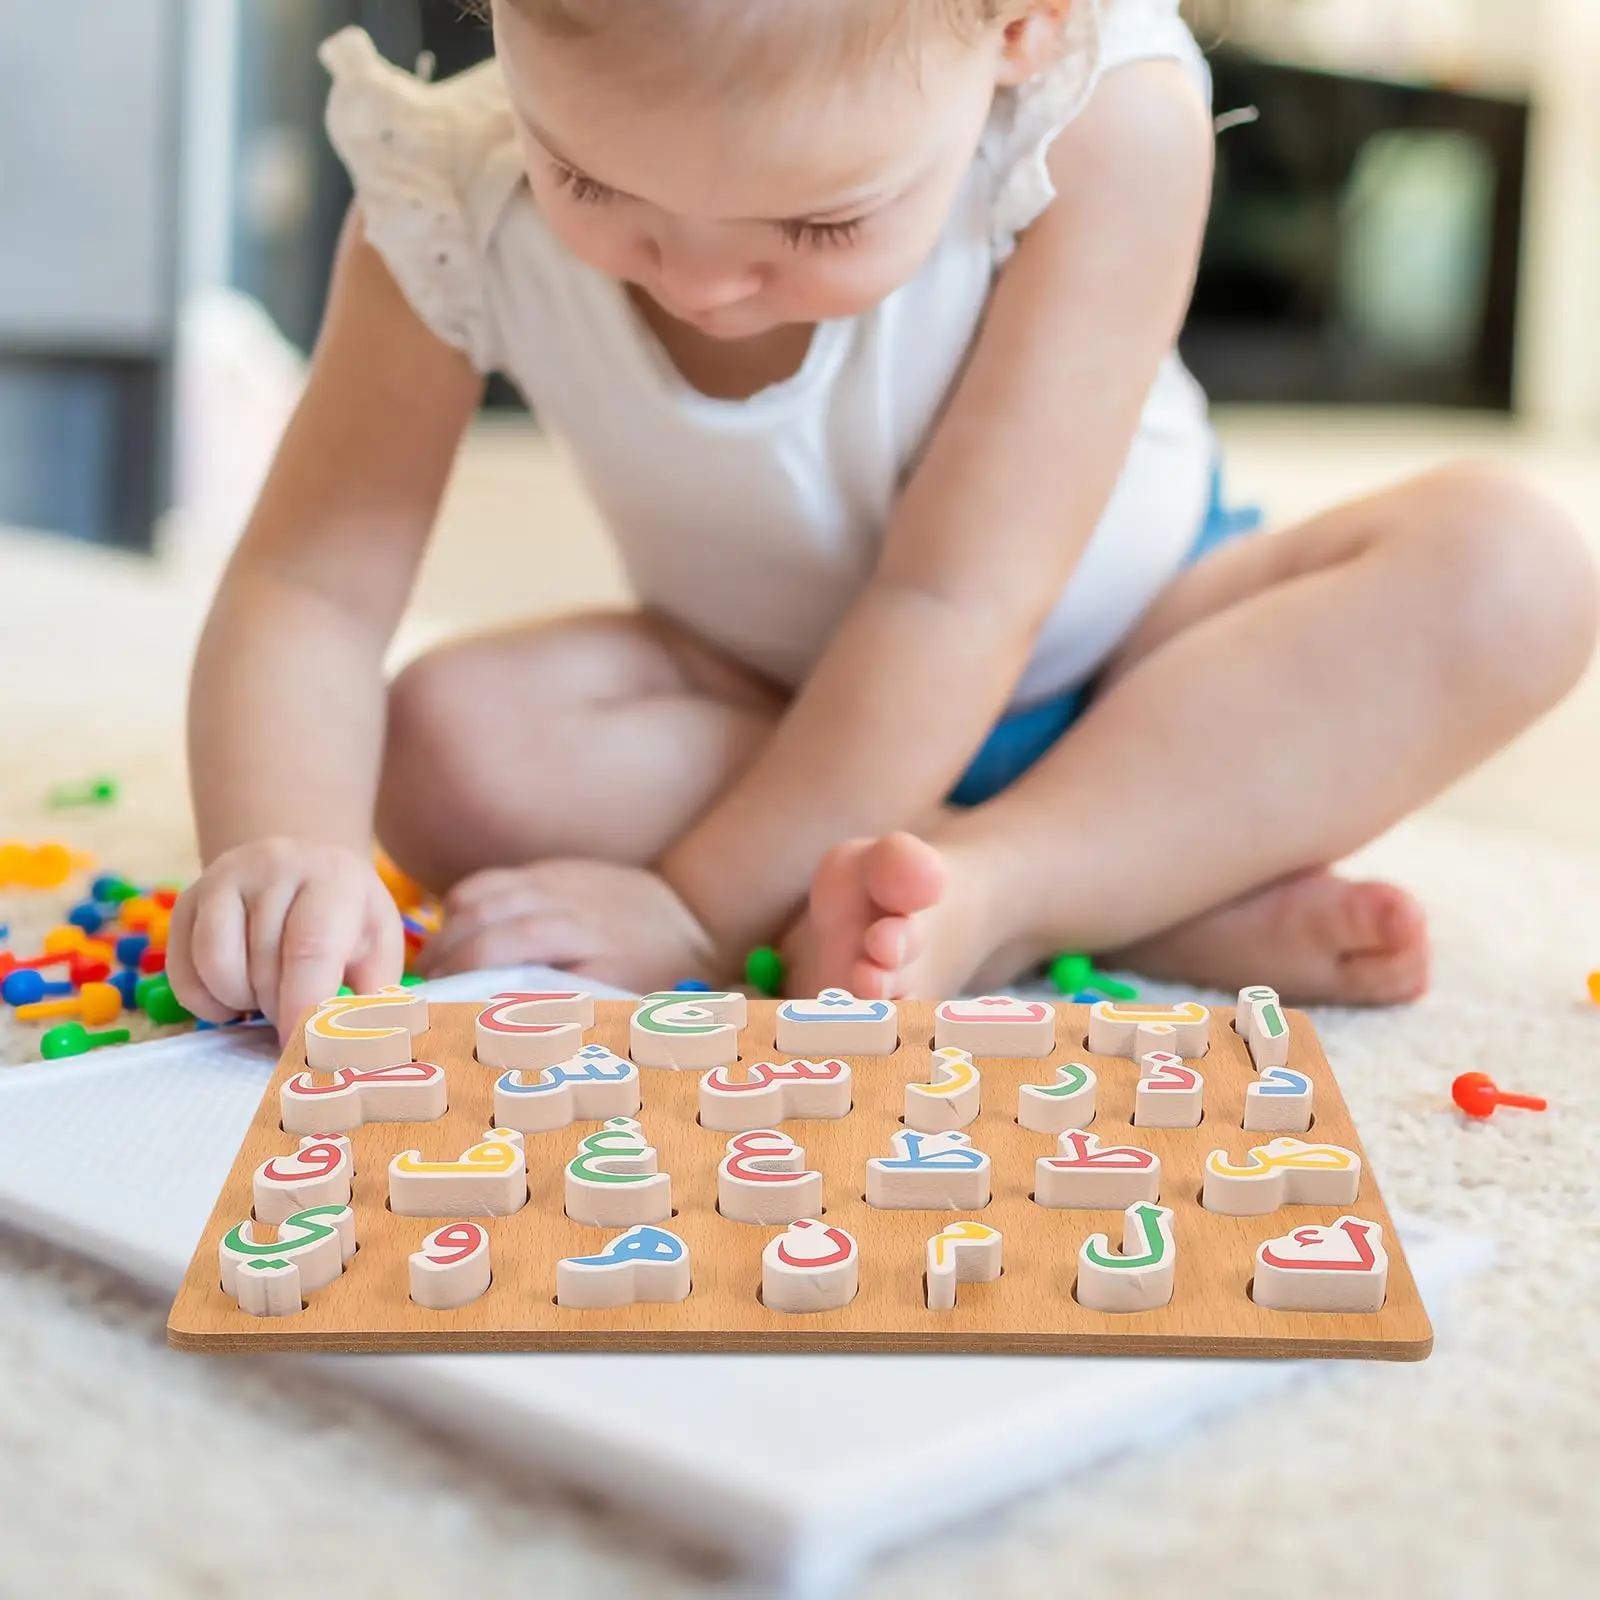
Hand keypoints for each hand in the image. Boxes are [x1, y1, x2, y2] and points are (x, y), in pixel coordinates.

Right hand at [166, 839, 403, 1041]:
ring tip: (267, 997)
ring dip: (241, 1001)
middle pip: (262, 963)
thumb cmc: (347, 919)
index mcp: (333, 878)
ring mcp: (223, 880)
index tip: (303, 1047)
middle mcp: (274, 868)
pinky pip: (182, 972)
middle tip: (296, 1013)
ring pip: (215, 966)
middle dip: (278, 1008)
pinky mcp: (185, 900)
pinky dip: (206, 1002)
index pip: (311, 947)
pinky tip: (235, 994)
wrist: (301, 868)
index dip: (304, 1006)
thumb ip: (373, 1000)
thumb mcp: (378, 948)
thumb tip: (354, 1055)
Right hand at [417, 859, 717, 993]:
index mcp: (583, 941)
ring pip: (481, 896)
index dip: (464, 972)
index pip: (506, 948)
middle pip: (484, 919)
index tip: (438, 1000)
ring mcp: (554, 880)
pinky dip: (464, 906)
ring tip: (432, 967)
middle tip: (421, 990)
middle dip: (445, 954)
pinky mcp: (549, 869)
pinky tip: (455, 934)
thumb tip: (513, 1024)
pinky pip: (492, 882)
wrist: (691, 913)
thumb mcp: (626, 1001)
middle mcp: (564, 905)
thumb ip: (572, 1008)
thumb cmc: (659, 972)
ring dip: (447, 930)